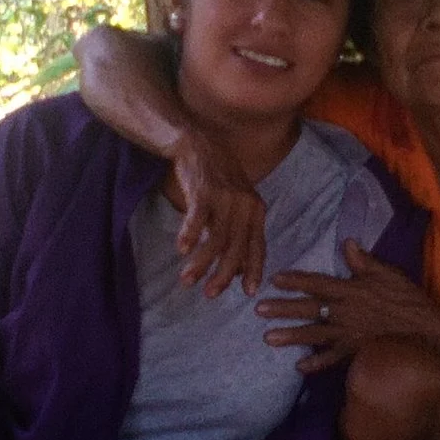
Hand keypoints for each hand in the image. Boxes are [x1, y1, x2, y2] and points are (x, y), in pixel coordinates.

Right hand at [170, 128, 268, 298]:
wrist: (200, 145)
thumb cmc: (218, 179)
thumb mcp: (236, 205)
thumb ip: (239, 234)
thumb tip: (240, 269)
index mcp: (256, 210)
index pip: (258, 246)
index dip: (254, 270)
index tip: (249, 292)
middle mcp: (245, 205)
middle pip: (236, 248)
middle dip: (223, 275)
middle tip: (210, 294)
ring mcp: (225, 198)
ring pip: (215, 238)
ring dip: (201, 263)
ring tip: (187, 280)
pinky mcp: (204, 190)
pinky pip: (197, 218)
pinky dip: (189, 235)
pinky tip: (182, 250)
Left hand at [259, 240, 439, 371]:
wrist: (423, 328)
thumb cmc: (405, 297)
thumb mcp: (386, 272)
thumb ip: (363, 260)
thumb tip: (346, 242)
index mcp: (350, 290)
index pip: (317, 283)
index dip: (295, 281)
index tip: (275, 279)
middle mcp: (344, 312)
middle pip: (309, 309)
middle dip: (283, 309)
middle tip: (259, 310)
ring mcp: (348, 334)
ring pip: (314, 335)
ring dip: (291, 336)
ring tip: (268, 338)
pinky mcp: (355, 351)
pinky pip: (332, 359)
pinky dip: (316, 364)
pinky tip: (298, 367)